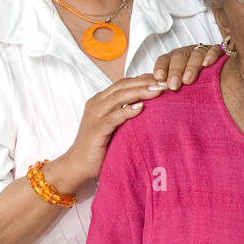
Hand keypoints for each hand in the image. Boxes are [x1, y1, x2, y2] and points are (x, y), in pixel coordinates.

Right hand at [52, 74, 167, 186]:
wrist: (78, 164)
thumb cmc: (99, 145)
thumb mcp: (114, 124)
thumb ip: (125, 112)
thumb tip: (146, 105)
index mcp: (101, 100)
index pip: (124, 82)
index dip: (143, 79)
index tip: (162, 78)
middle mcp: (97, 103)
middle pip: (123, 85)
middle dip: (145, 82)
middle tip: (165, 82)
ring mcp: (95, 115)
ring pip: (119, 96)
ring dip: (140, 92)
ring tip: (157, 90)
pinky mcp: (96, 129)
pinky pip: (113, 117)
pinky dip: (127, 111)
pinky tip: (140, 107)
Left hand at [152, 43, 222, 90]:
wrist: (217, 75)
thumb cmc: (191, 78)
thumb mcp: (175, 79)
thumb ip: (160, 80)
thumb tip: (140, 80)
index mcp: (174, 59)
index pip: (164, 60)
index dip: (161, 67)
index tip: (158, 78)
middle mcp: (187, 53)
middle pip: (179, 57)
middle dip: (175, 71)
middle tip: (173, 85)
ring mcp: (203, 52)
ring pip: (195, 54)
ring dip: (191, 67)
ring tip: (188, 80)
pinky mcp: (218, 52)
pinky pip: (215, 50)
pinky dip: (211, 55)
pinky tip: (208, 64)